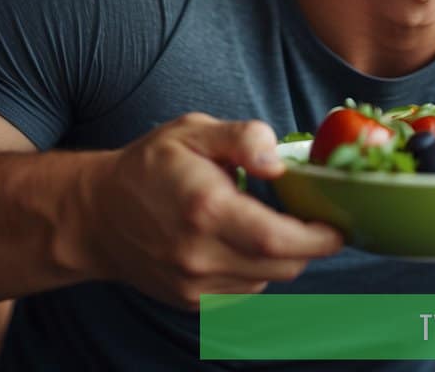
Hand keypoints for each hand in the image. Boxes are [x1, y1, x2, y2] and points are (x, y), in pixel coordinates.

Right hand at [79, 113, 342, 307]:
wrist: (95, 216)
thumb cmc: (149, 167)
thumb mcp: (194, 131)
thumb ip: (242, 137)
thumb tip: (278, 161)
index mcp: (205, 209)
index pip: (279, 240)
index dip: (319, 238)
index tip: (340, 224)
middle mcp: (199, 255)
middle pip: (282, 266)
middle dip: (309, 245)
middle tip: (316, 217)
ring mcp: (193, 285)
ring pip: (267, 280)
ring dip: (282, 256)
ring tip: (271, 222)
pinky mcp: (192, 302)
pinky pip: (246, 290)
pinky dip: (257, 269)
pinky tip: (243, 241)